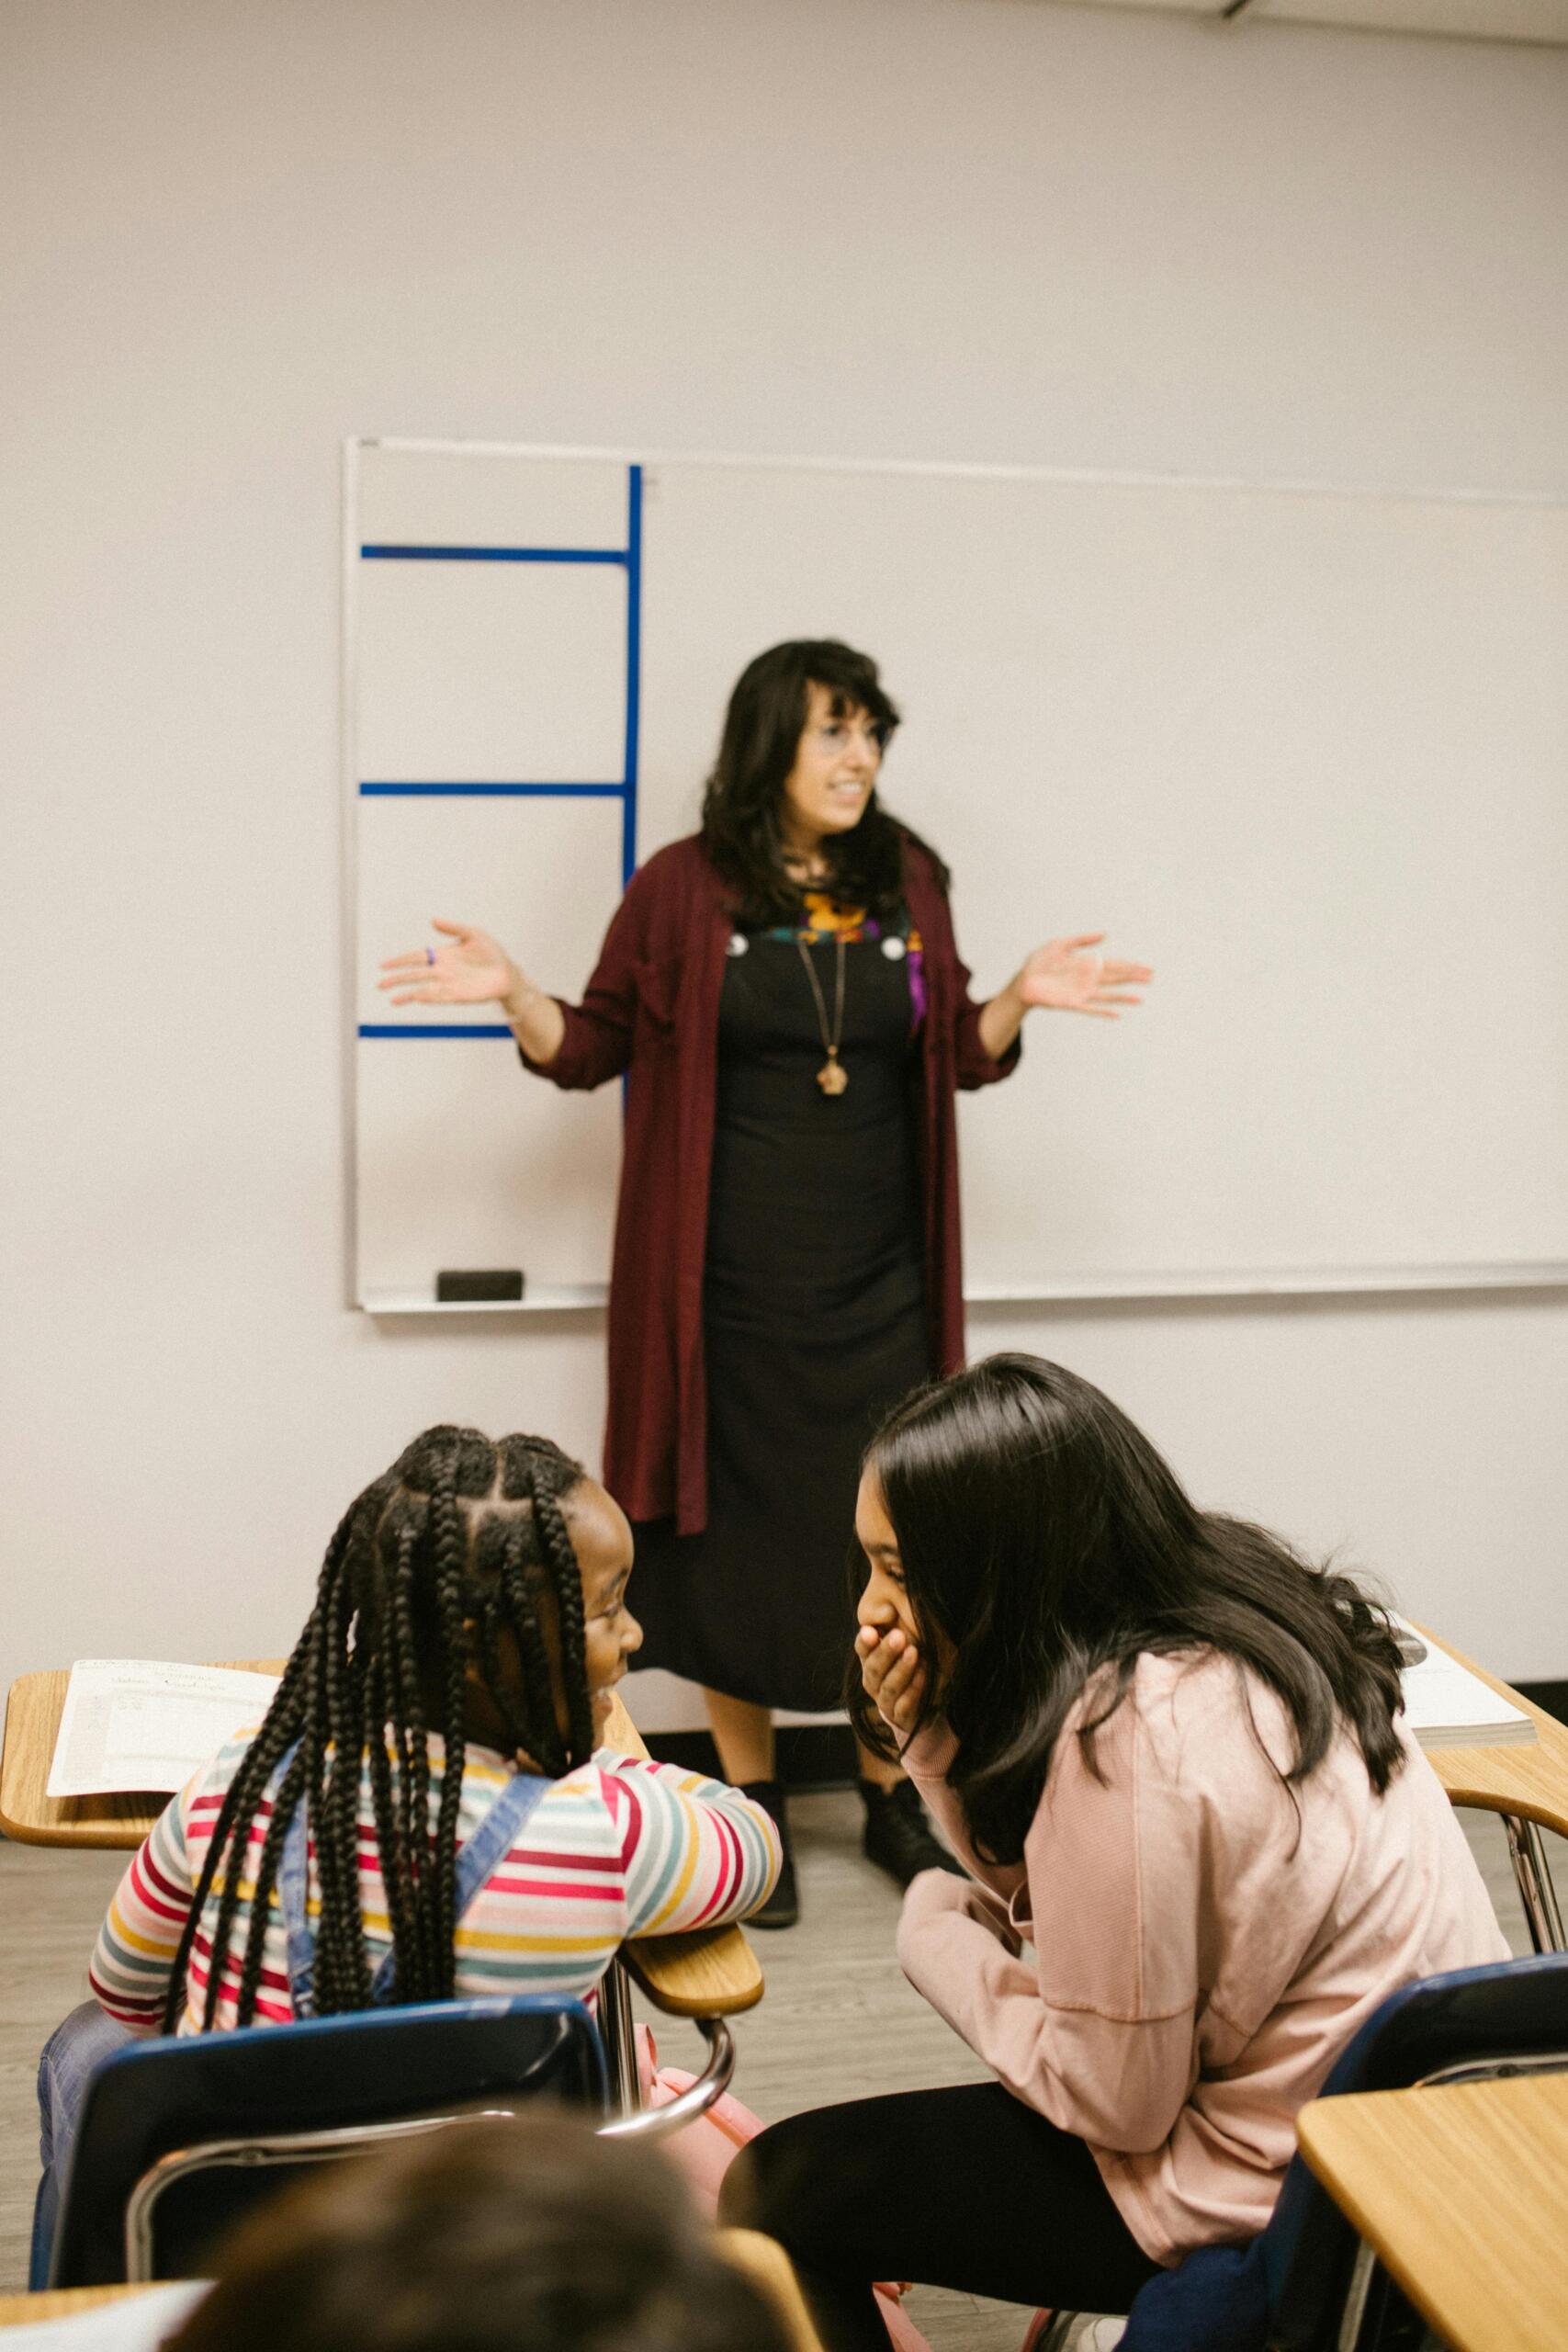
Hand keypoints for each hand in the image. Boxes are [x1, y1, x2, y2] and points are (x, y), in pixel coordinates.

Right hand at [378, 920, 517, 1006]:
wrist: (507, 973)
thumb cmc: (491, 953)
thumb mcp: (473, 934)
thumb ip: (453, 928)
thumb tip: (433, 920)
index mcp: (442, 955)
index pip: (415, 957)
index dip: (399, 961)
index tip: (383, 965)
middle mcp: (442, 970)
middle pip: (414, 975)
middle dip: (397, 979)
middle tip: (380, 984)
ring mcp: (448, 984)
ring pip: (423, 989)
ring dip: (408, 994)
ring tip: (392, 1000)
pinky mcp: (458, 995)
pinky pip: (440, 997)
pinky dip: (428, 997)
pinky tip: (417, 997)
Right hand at [856, 1614, 926, 1737]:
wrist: (928, 1704)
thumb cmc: (916, 1664)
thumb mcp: (908, 1640)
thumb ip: (897, 1623)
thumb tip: (890, 1607)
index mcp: (871, 1659)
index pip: (862, 1648)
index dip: (865, 1641)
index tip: (871, 1630)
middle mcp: (874, 1681)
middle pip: (873, 1668)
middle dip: (885, 1652)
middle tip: (898, 1636)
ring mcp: (886, 1702)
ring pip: (888, 1687)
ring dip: (900, 1670)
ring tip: (914, 1653)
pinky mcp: (902, 1718)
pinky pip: (903, 1707)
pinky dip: (912, 1692)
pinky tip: (922, 1676)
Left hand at [1015, 933, 1151, 1018]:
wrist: (1023, 980)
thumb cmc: (1039, 962)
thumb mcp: (1060, 944)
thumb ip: (1082, 940)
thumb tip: (1105, 934)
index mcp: (1087, 964)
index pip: (1114, 965)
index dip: (1131, 966)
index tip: (1147, 968)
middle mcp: (1088, 979)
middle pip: (1116, 978)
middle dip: (1133, 977)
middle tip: (1151, 977)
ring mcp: (1082, 992)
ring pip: (1108, 995)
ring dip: (1124, 997)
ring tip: (1140, 999)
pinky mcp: (1072, 1003)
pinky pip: (1091, 1009)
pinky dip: (1104, 1012)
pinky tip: (1117, 1015)